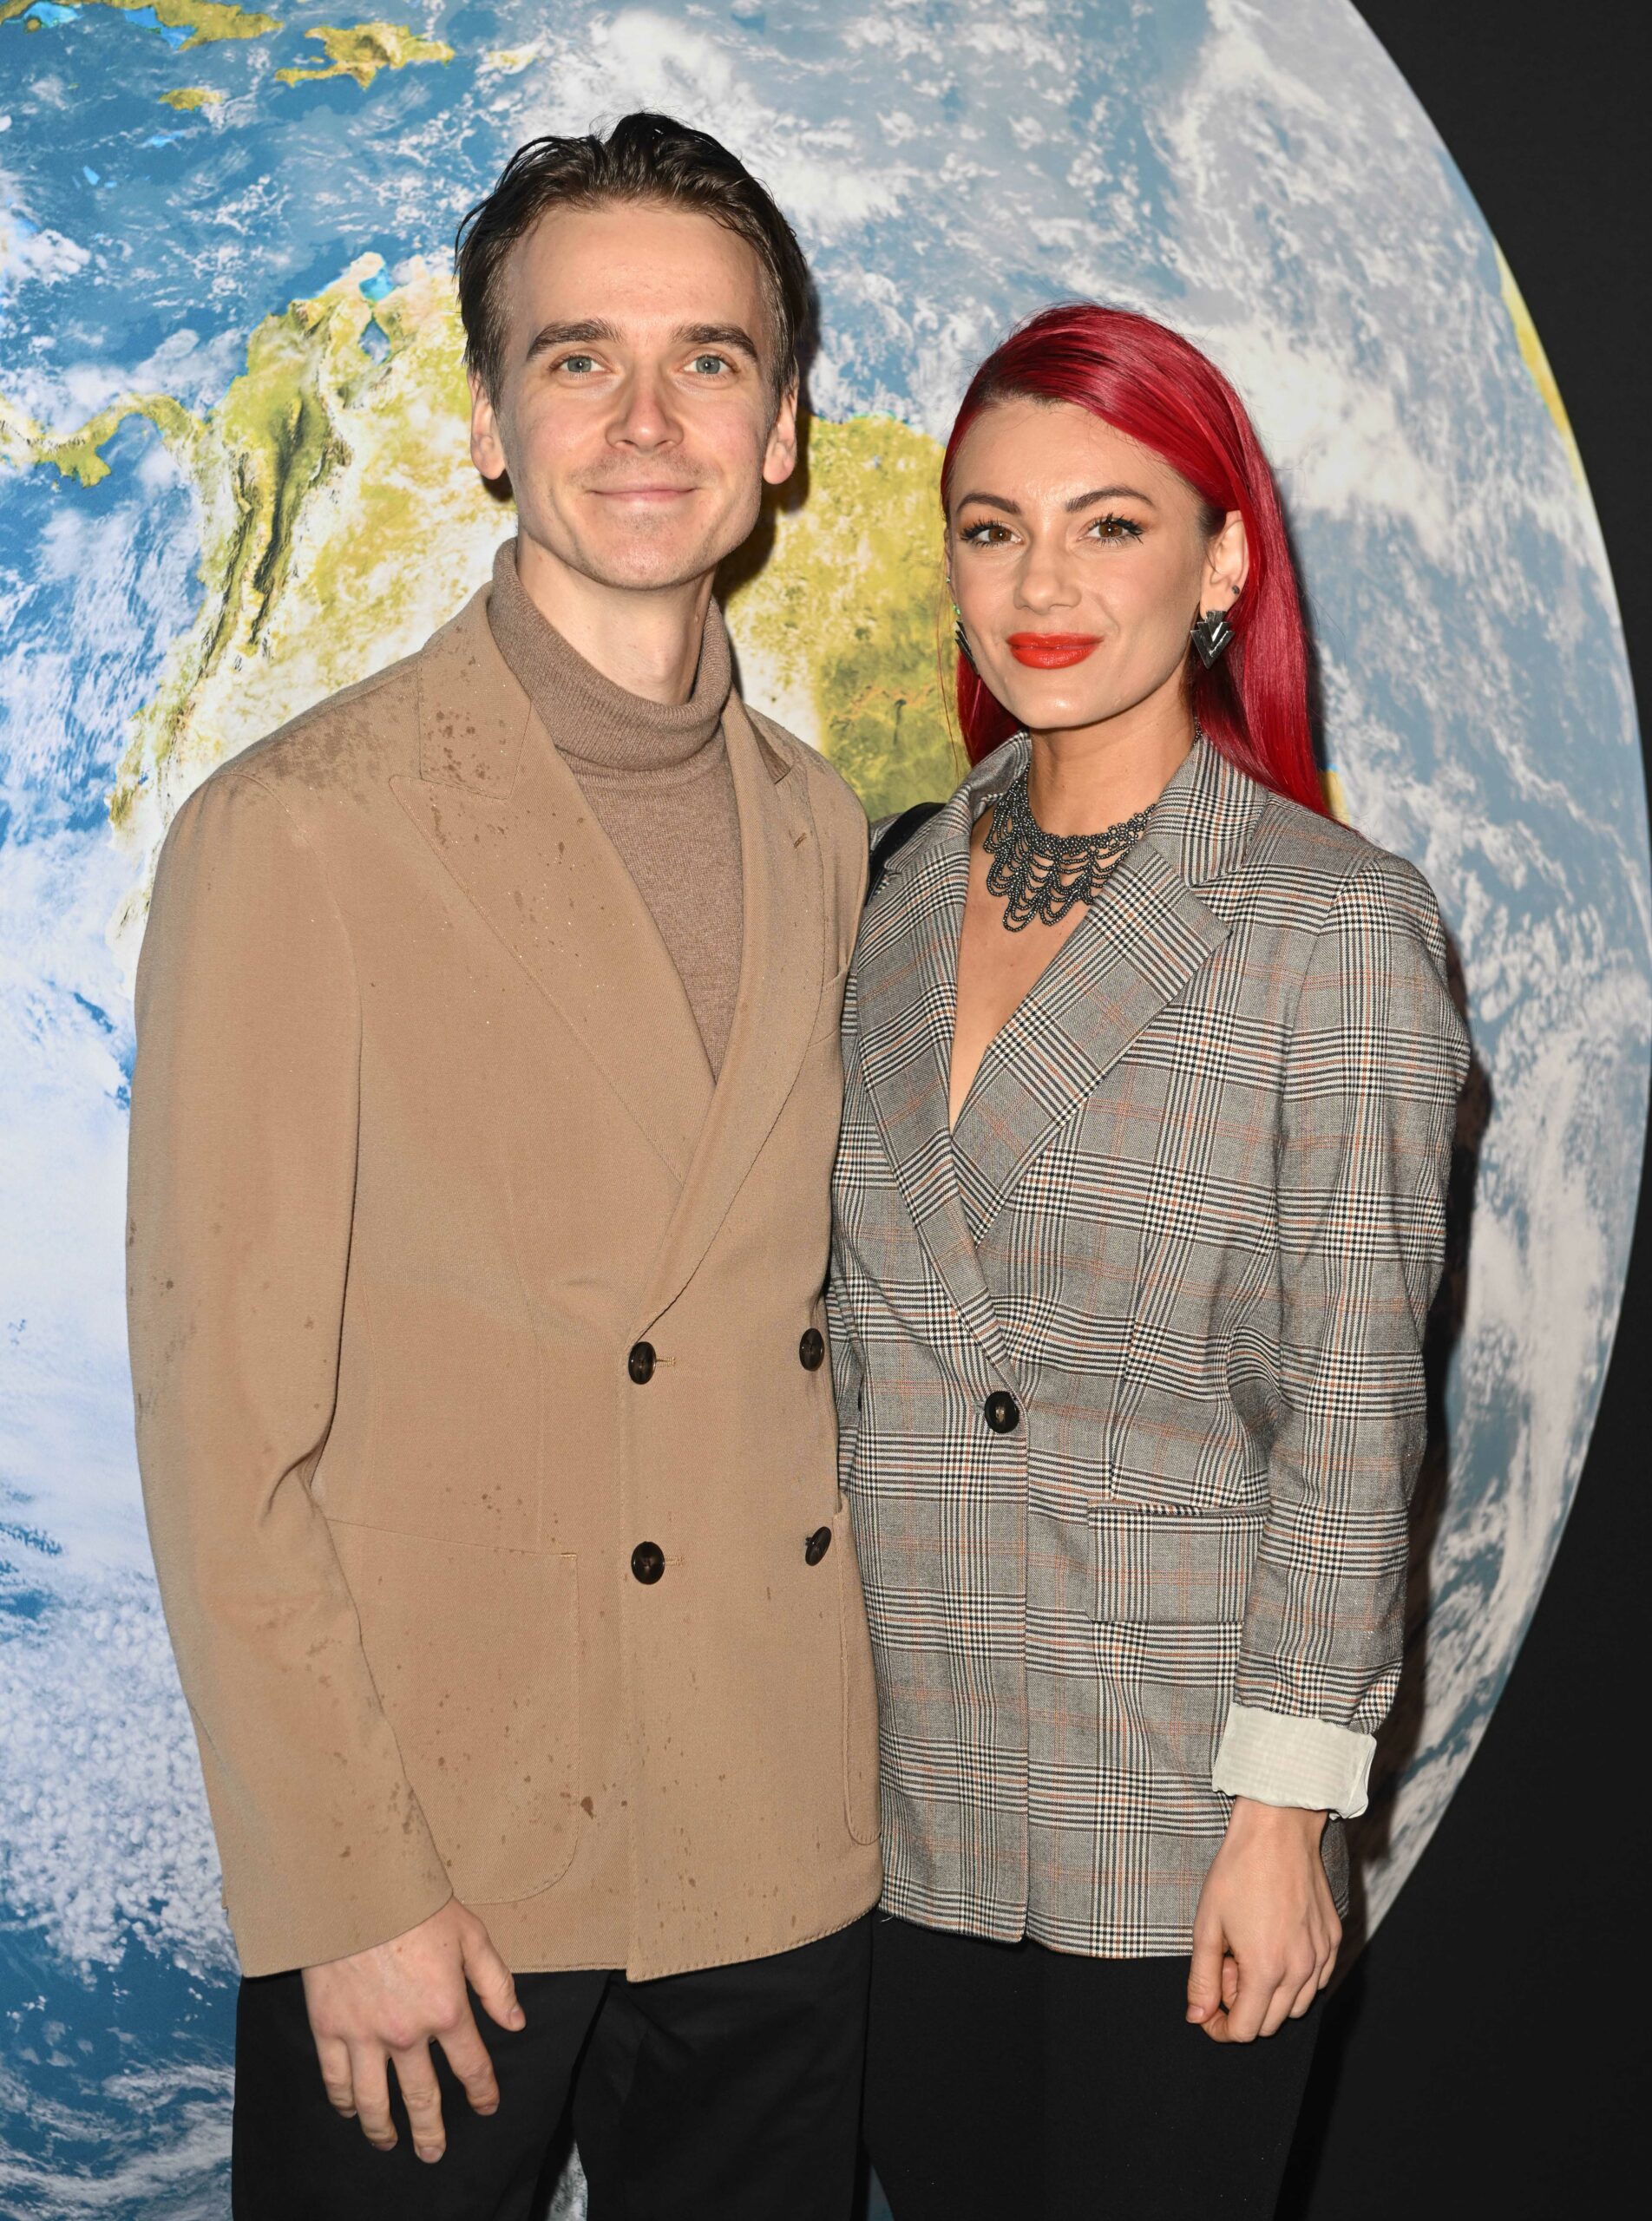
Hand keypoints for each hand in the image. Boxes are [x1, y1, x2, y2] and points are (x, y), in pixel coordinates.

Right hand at [301, 1898, 525, 2161]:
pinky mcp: (330, 2029)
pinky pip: (336, 2081)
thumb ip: (495, 1984)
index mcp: (447, 2011)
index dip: (482, 2092)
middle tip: (434, 2153)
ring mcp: (365, 2036)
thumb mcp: (471, 1936)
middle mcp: (407, 2034)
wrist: (357, 1889)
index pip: (471, 2067)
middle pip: (422, 2099)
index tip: (486, 2106)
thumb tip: (515, 2023)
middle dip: (432, 2131)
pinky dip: (344, 2102)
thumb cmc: (416, 1906)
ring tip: (390, 2144)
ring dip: (384, 2129)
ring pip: (375, 2102)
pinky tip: (351, 2110)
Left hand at [1186, 1798, 1339, 2043]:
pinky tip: (1274, 1944)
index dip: (1220, 2027)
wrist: (1278, 1829)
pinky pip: (1316, 1980)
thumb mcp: (1207, 1924)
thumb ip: (1202, 1977)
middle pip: (1271, 2023)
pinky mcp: (1333, 1939)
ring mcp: (1322, 1955)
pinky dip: (1294, 1978)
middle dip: (1242, 2006)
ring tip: (1249, 1950)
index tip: (1208, 2007)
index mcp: (1266, 1969)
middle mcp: (1301, 1970)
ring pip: (1296, 2006)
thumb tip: (1198, 2016)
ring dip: (1269, 1994)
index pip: (1246, 2030)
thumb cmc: (1238, 1871)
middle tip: (1227, 1963)